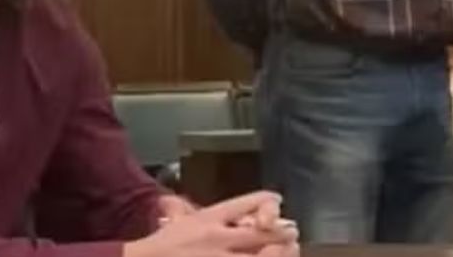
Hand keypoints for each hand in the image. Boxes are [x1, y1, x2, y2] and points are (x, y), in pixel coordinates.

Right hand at [125, 191, 295, 256]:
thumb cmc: (159, 246)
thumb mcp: (177, 222)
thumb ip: (185, 209)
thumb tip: (177, 200)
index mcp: (208, 218)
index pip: (246, 203)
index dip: (267, 201)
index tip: (278, 202)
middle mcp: (216, 238)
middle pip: (260, 234)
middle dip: (281, 234)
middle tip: (293, 232)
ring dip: (277, 254)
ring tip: (290, 250)